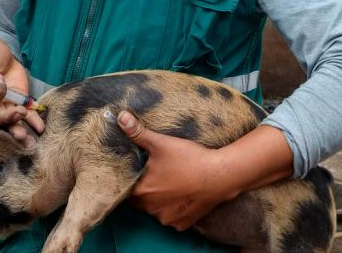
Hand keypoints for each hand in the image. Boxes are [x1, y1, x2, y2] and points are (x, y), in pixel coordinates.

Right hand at [0, 39, 44, 143]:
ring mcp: (6, 105)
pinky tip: (40, 127)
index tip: (1, 78)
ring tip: (26, 136)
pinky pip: (26, 116)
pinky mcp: (20, 103)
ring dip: (17, 130)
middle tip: (19, 112)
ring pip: (10, 123)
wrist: (3, 53)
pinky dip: (33, 122)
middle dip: (8, 119)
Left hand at [118, 111, 237, 229]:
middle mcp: (151, 209)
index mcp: (141, 192)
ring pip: (156, 209)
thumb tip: (121, 117)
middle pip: (140, 200)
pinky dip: (175, 209)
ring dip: (159, 200)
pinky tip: (182, 195)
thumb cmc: (189, 159)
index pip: (126, 187)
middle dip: (145, 189)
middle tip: (156, 174)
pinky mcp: (182, 224)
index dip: (131, 178)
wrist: (220, 176)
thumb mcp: (161, 143)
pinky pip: (173, 217)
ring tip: (171, 183)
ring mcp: (167, 219)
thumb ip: (138, 133)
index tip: (139, 170)